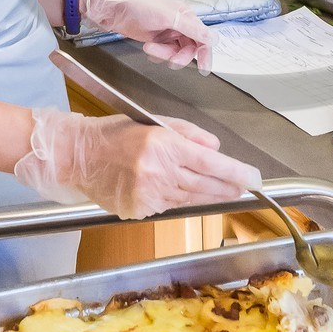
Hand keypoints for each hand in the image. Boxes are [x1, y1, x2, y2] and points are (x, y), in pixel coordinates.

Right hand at [15, 108, 260, 219]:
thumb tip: (216, 149)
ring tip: (226, 191)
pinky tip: (186, 192)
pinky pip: (169, 207)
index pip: (210, 162)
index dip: (236, 172)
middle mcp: (157, 172)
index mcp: (163, 145)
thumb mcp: (154, 121)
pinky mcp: (138, 210)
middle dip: (229, 187)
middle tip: (245, 186)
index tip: (254, 177)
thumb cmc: (115, 133)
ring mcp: (147, 194)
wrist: (78, 155)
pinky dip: (181, 200)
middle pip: (205, 185)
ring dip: (211, 195)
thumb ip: (188, 134)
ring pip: (191, 199)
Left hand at [78, 0, 211, 71]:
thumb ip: (192, 29)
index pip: (202, 37)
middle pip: (190, 47)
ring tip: (150, 49)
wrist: (114, 9)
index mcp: (185, 14)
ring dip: (165, 54)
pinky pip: (165, 53)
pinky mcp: (156, 39)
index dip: (205, 53)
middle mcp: (179, 23)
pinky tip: (149, 50)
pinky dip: (159, 55)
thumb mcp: (168, 17)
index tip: (203, 68)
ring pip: (176, 52)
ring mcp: (167, 32)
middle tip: (170, 61)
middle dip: (179, 56)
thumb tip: (213, 39)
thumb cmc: (139, 6)